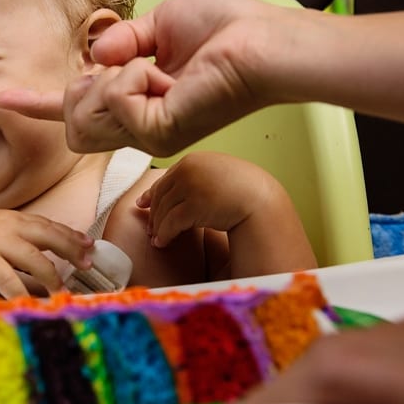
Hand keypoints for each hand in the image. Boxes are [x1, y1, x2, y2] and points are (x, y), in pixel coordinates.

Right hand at [0, 0, 286, 155]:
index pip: (78, 111)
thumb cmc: (227, 31)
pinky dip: (132, 72)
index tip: (6, 98)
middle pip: (71, 119)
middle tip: (132, 61)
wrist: (264, 43)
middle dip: (85, 81)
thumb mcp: (160, 25)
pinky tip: (164, 73)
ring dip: (111, 75)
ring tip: (153, 66)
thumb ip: (122, 40)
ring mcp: (147, 134)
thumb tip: (96, 53)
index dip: (39, 104)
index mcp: (139, 103)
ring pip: (83, 114)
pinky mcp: (157, 132)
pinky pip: (112, 96)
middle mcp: (140, 127)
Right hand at [0, 209, 93, 297]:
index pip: (49, 225)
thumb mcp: (2, 234)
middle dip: (70, 249)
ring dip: (52, 277)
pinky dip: (22, 292)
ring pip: (34, 259)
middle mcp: (8, 227)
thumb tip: (57, 261)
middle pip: (48, 236)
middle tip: (87, 264)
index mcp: (15, 220)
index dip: (71, 235)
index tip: (89, 246)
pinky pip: (8, 280)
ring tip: (62, 292)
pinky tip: (32, 302)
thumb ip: (26, 242)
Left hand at [138, 151, 271, 247]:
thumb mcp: (216, 176)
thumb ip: (197, 177)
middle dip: (153, 213)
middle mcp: (188, 170)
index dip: (152, 193)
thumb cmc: (243, 189)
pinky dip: (164, 234)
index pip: (166, 179)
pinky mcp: (193, 205)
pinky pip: (171, 223)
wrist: (260, 199)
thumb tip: (178, 188)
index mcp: (192, 161)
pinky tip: (162, 243)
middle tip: (150, 228)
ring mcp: (190, 186)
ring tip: (156, 239)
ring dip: (158, 227)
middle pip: (161, 195)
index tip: (143, 203)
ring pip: (164, 210)